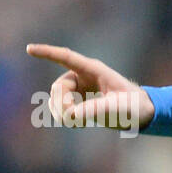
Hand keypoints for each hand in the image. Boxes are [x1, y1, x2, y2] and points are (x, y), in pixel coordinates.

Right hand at [26, 43, 154, 131]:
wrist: (141, 114)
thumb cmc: (133, 106)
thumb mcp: (116, 108)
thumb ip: (93, 110)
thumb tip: (71, 116)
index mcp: (93, 70)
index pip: (66, 57)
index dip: (47, 53)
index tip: (29, 49)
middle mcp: (83, 76)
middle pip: (58, 87)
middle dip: (61, 103)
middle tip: (74, 118)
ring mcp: (80, 87)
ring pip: (56, 97)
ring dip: (60, 111)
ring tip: (76, 123)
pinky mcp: (79, 99)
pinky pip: (60, 106)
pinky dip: (63, 115)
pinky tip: (75, 122)